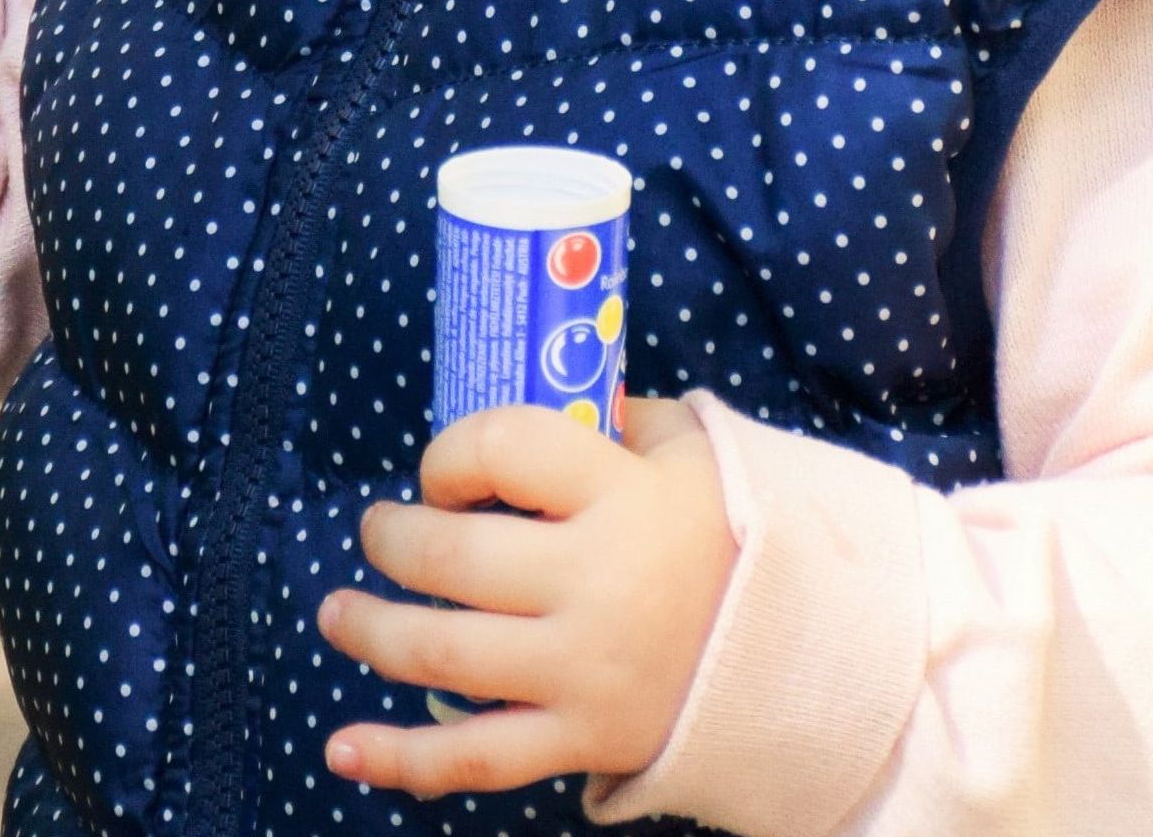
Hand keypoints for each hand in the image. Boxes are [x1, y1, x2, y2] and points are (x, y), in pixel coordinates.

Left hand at [314, 395, 735, 796]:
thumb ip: (616, 422)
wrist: (816, 659)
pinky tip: (342, 750)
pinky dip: (400, 760)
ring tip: (337, 613)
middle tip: (376, 532)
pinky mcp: (587, 740)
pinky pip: (477, 758)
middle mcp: (598, 585)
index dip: (448, 455)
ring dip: (370, 631)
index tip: (445, 475)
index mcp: (625, 498)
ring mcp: (588, 670)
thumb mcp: (693, 454)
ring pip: (444, 652)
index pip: (497, 449)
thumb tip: (546, 392)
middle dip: (392, 541)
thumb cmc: (735, 541)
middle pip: (452, 558)